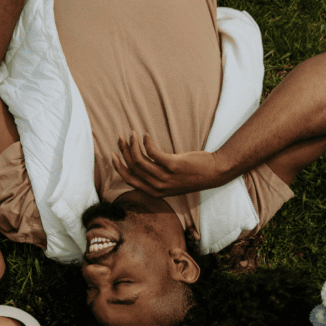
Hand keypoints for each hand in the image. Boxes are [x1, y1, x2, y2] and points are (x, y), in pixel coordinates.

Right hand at [111, 132, 225, 196]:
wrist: (213, 173)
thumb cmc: (191, 174)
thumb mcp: (170, 180)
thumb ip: (156, 175)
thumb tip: (141, 161)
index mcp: (154, 192)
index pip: (129, 179)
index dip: (118, 166)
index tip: (112, 152)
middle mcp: (158, 187)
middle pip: (132, 168)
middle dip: (123, 151)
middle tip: (120, 137)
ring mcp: (165, 177)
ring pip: (140, 160)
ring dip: (133, 144)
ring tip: (133, 133)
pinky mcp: (173, 166)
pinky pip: (153, 152)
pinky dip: (147, 142)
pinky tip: (147, 135)